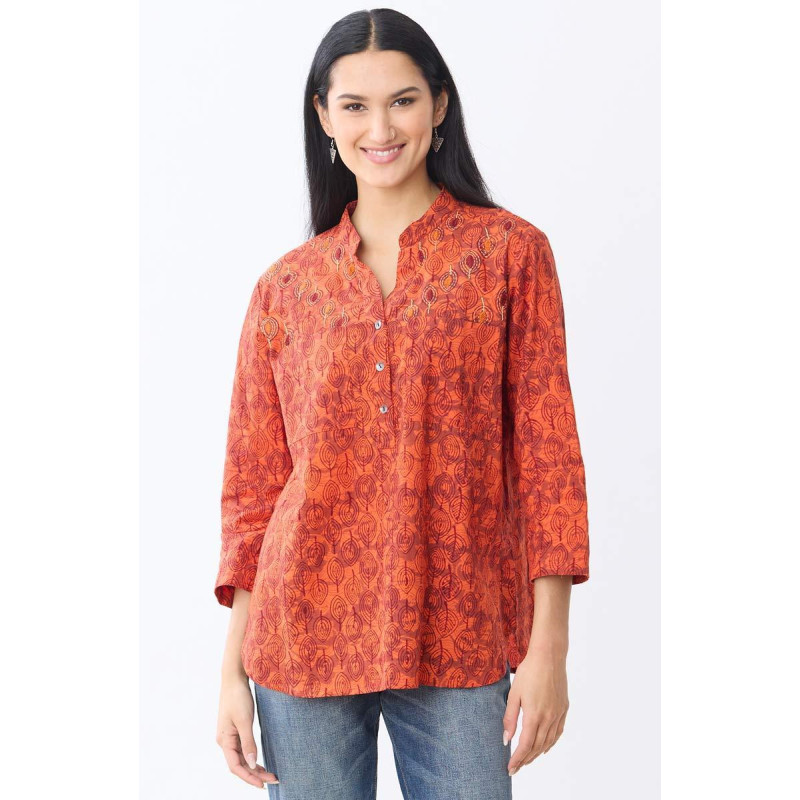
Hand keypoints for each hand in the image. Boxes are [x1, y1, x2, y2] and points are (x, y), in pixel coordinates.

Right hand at [216, 674, 279, 787]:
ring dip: (254, 767)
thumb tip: (253, 765)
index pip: (235, 767)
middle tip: (273, 780)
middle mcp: (224, 741)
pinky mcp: (235, 730)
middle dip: (255, 774)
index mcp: (224, 740)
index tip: (263, 784)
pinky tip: (260, 762)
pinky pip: (243, 750)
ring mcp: (229, 736)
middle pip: (239, 765)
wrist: (234, 678)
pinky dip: (252, 758)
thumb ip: (248, 743)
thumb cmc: (238, 697)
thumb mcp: (245, 720)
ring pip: (242, 758)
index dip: (249, 777)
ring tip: (270, 775)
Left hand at [503, 644, 568, 775]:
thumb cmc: (529, 672)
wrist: (549, 657)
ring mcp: (558, 714)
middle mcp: (548, 718)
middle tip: (515, 767)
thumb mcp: (514, 694)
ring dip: (537, 753)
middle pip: (537, 747)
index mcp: (534, 715)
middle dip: (526, 759)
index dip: (517, 759)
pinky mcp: (564, 708)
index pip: (525, 745)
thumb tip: (506, 740)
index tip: (510, 769)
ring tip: (527, 760)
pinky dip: (550, 743)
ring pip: (548, 742)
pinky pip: (558, 732)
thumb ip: (510, 718)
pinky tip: (545, 747)